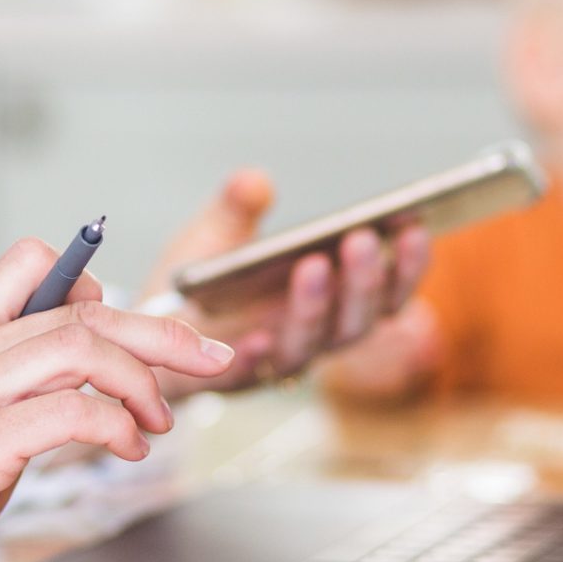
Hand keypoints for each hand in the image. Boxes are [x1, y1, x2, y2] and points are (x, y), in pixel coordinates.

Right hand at [0, 238, 235, 561]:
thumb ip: (17, 373)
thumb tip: (95, 351)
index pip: (30, 261)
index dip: (95, 284)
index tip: (135, 327)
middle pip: (82, 310)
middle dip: (162, 331)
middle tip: (209, 358)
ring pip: (83, 349)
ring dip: (144, 382)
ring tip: (158, 421)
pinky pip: (72, 411)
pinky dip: (118, 426)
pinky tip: (128, 449)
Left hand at [144, 171, 429, 396]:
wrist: (147, 334)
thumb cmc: (200, 287)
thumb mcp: (218, 233)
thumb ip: (237, 206)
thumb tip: (253, 180)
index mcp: (328, 302)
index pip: (385, 291)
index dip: (407, 264)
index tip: (415, 226)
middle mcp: (311, 337)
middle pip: (356, 321)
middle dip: (365, 282)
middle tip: (362, 240)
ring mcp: (273, 361)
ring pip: (311, 345)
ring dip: (316, 309)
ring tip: (313, 266)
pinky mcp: (226, 380)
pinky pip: (246, 376)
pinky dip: (257, 358)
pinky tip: (258, 337)